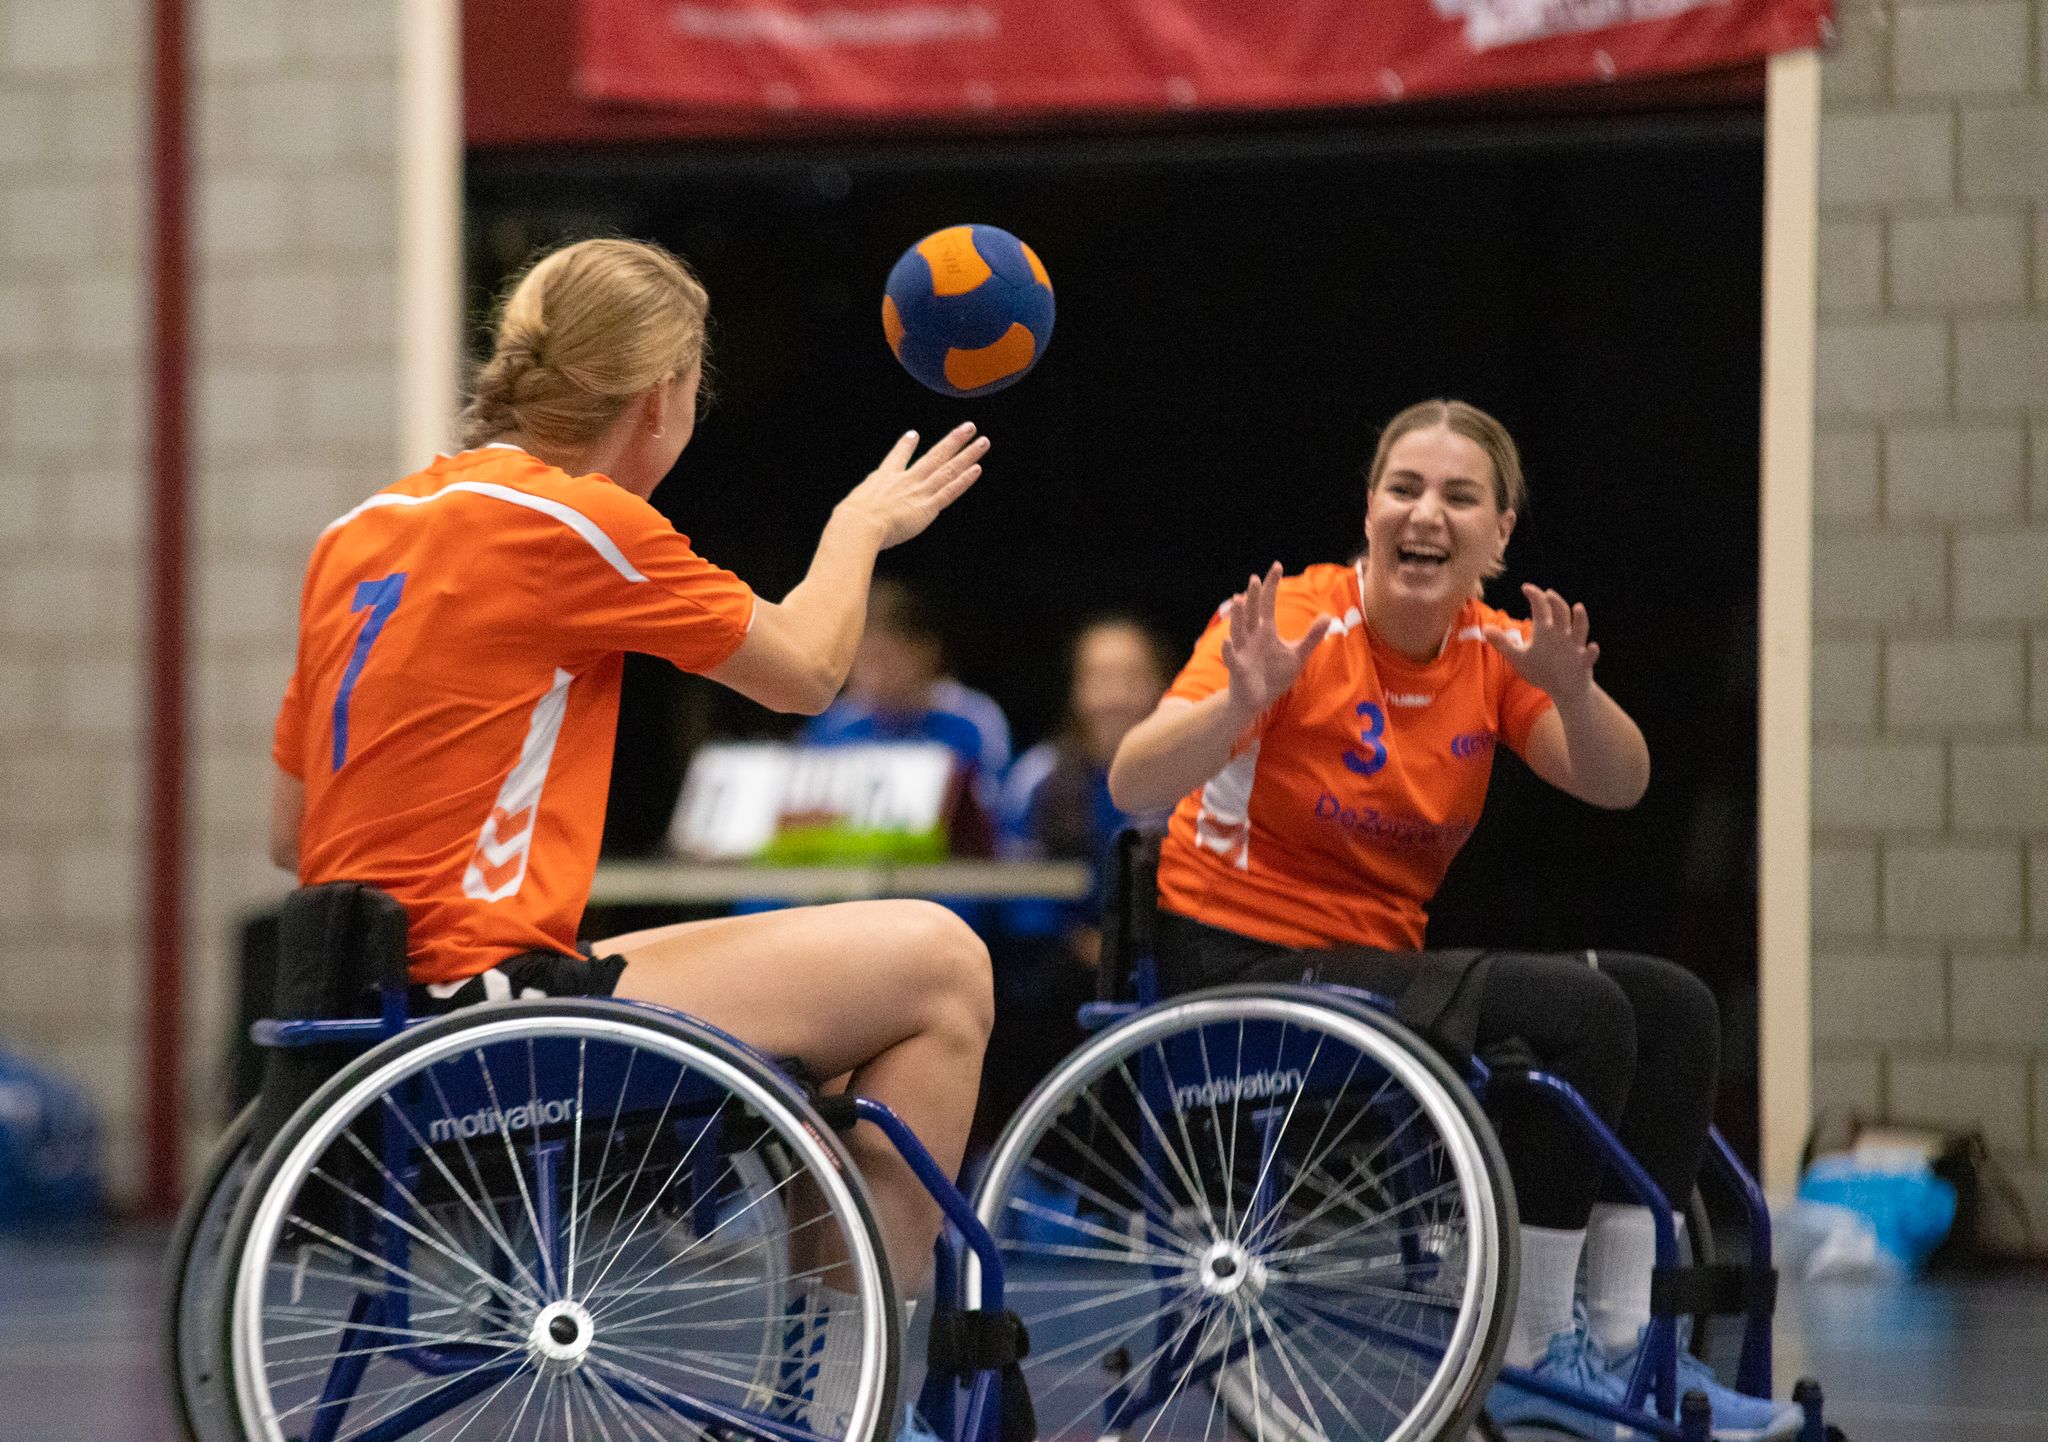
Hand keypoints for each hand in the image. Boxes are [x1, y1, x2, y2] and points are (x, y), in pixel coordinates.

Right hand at [837, 422, 987, 549]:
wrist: (860, 524)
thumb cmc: (852, 520)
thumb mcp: (852, 507)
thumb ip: (859, 507)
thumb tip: (848, 515)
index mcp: (884, 478)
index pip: (897, 458)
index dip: (905, 446)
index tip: (914, 435)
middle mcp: (906, 479)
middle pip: (934, 456)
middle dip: (952, 441)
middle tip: (968, 427)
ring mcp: (919, 491)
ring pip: (948, 469)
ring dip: (967, 454)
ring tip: (982, 441)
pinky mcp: (928, 506)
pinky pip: (950, 490)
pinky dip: (964, 479)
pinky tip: (976, 468)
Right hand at [1222, 562, 1331, 716]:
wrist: (1258, 700)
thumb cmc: (1274, 675)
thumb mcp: (1297, 655)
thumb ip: (1312, 636)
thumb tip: (1328, 616)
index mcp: (1265, 631)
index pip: (1268, 603)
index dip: (1272, 585)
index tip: (1277, 566)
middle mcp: (1251, 637)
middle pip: (1252, 613)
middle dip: (1253, 597)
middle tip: (1255, 579)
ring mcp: (1242, 651)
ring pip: (1238, 630)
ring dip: (1238, 616)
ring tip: (1239, 600)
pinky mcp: (1238, 668)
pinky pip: (1231, 658)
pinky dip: (1228, 650)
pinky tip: (1227, 641)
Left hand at [1482, 582, 1598, 700]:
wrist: (1567, 689)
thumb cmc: (1542, 670)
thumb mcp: (1520, 657)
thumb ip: (1504, 643)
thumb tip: (1485, 630)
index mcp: (1546, 632)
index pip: (1542, 608)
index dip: (1535, 596)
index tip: (1525, 587)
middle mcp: (1561, 636)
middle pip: (1561, 613)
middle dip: (1556, 602)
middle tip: (1548, 593)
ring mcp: (1574, 648)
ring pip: (1579, 629)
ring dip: (1580, 619)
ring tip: (1578, 607)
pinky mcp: (1583, 663)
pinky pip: (1590, 656)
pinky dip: (1592, 651)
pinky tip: (1592, 646)